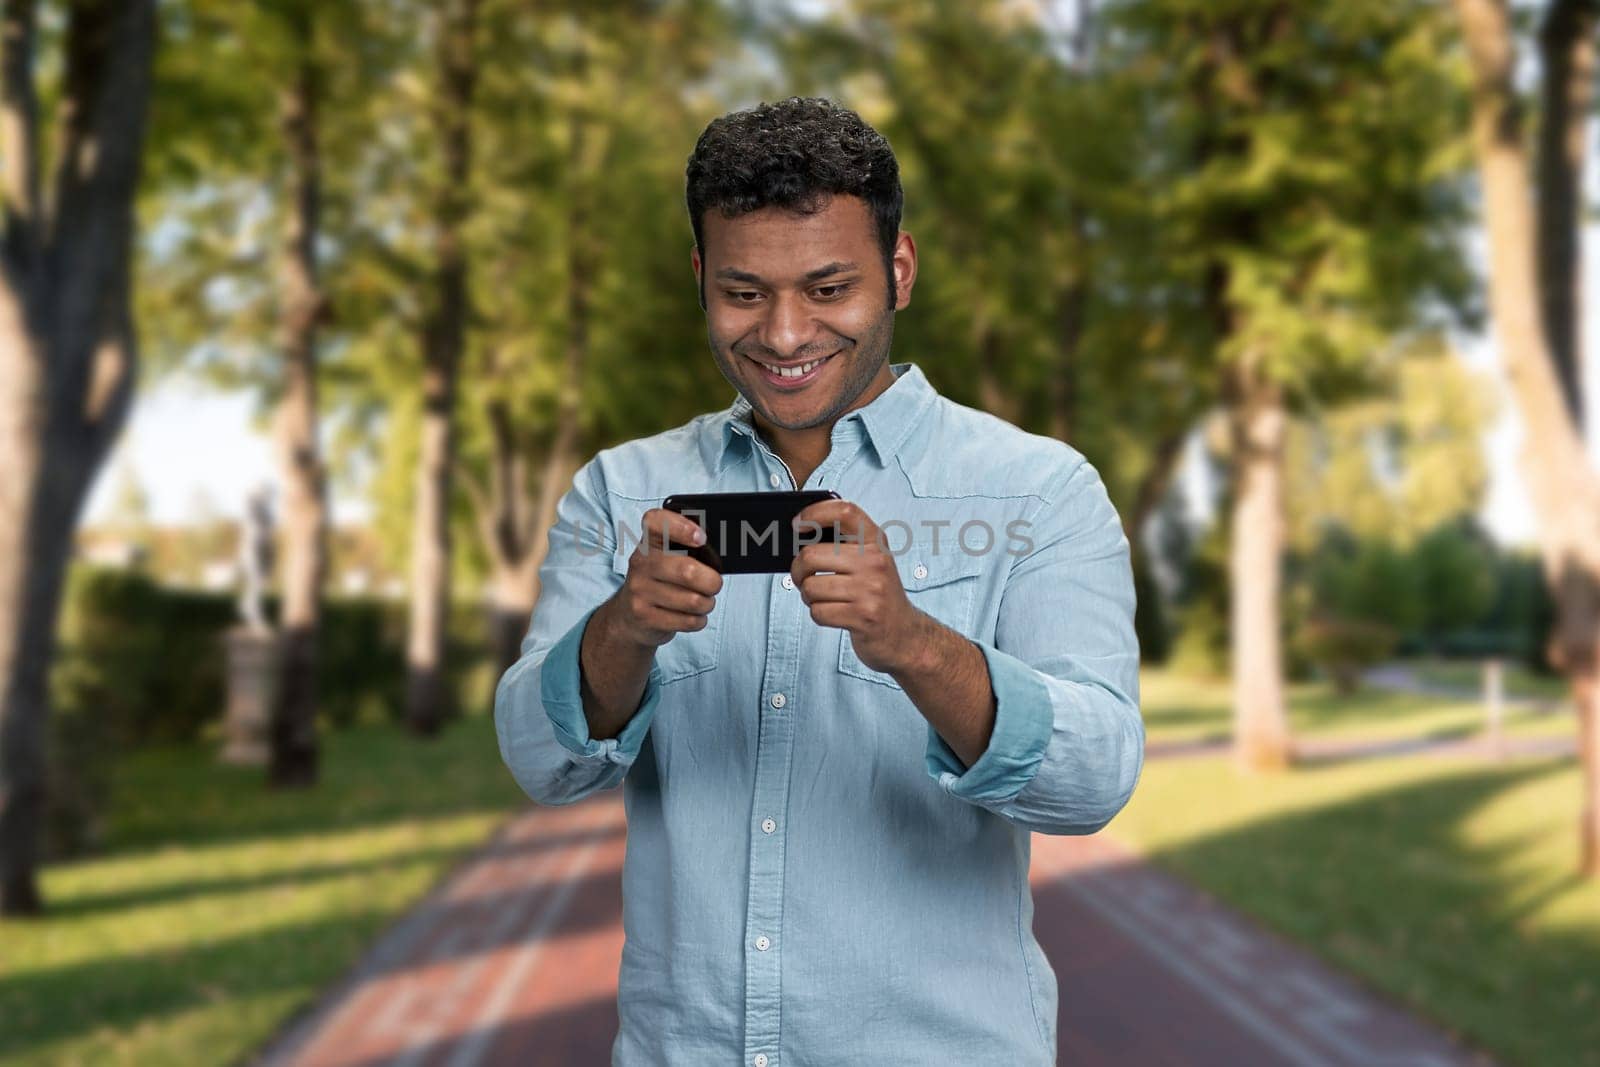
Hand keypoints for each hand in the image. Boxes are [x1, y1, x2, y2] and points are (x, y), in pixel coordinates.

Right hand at [611, 508, 723, 648]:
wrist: (629, 617)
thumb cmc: (659, 582)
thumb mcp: (666, 559)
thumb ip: (688, 549)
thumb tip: (720, 555)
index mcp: (649, 541)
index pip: (657, 522)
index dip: (681, 527)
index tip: (701, 538)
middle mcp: (640, 563)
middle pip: (688, 570)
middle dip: (712, 582)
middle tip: (713, 584)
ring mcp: (640, 590)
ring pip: (693, 600)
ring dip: (707, 604)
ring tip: (702, 602)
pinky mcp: (645, 617)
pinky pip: (689, 620)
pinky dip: (699, 620)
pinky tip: (691, 615)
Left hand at [790, 498, 928, 674]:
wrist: (904, 634)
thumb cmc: (877, 594)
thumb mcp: (870, 562)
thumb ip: (844, 545)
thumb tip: (799, 534)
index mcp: (875, 542)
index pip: (844, 511)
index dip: (814, 513)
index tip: (797, 525)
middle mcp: (875, 561)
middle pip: (811, 555)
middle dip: (798, 570)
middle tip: (803, 577)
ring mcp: (871, 590)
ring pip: (810, 587)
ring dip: (808, 596)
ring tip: (822, 598)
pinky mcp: (864, 616)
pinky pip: (818, 612)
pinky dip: (818, 614)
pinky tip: (833, 613)